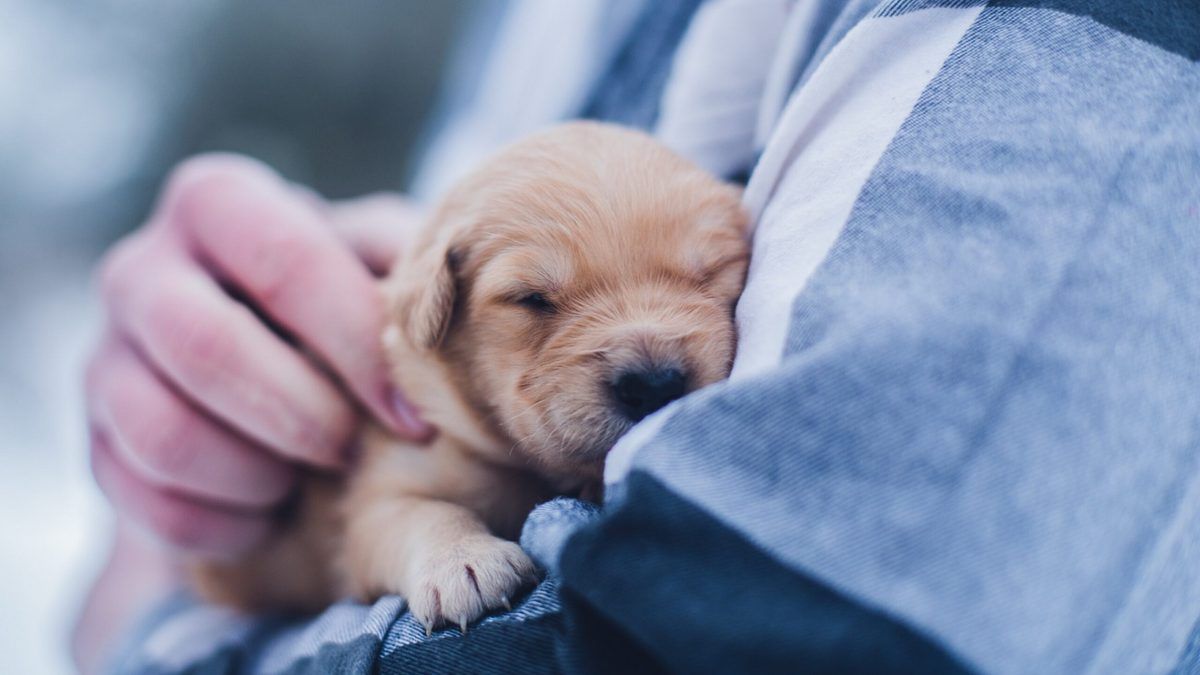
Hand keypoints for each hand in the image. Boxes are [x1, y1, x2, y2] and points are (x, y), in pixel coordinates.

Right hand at [85, 154, 431, 558]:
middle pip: (204, 345)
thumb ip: (407, 262)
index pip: (286, 261)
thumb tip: (467, 293)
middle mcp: (141, 268)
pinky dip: (222, 523)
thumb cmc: (341, 302)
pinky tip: (270, 514)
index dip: (357, 347)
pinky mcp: (96, 440)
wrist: (264, 362)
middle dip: (299, 415)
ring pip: (160, 430)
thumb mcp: (377, 261)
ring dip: (256, 472)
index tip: (415, 417)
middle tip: (351, 450)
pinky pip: (143, 501)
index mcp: (218, 203)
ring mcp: (104, 356)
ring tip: (308, 479)